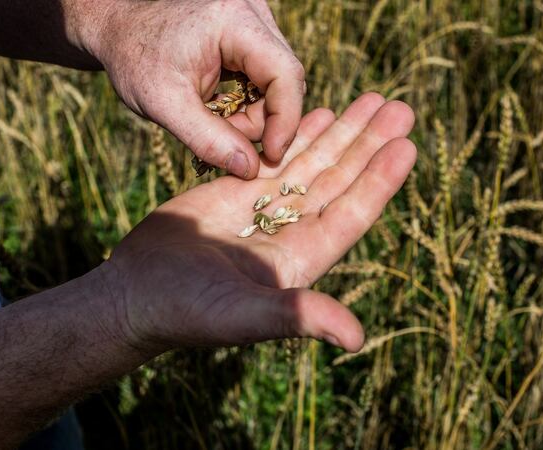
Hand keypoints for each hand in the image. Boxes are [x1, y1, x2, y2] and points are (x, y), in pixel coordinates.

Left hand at [88, 0, 304, 178]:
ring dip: (255, 113)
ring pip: (279, 82)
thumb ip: (207, 139)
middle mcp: (253, 13)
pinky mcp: (253, 33)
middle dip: (263, 120)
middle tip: (226, 140)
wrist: (119, 31)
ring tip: (214, 119)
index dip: (285, 119)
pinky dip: (250, 101)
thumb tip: (250, 169)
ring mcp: (256, 21)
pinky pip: (268, 77)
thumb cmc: (135, 59)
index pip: (285, 73)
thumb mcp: (164, 105)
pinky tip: (221, 105)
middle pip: (285, 80)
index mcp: (234, 21)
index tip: (270, 155)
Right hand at [101, 94, 415, 352]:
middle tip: (401, 108)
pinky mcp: (234, 194)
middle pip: (340, 181)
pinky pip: (276, 159)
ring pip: (312, 164)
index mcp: (301, 259)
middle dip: (369, 144)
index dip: (379, 181)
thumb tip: (358, 339)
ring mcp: (263, 211)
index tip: (406, 145)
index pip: (351, 214)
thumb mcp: (244, 315)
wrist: (136, 295)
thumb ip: (297, 316)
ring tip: (372, 100)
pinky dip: (299, 135)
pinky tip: (322, 113)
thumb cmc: (187, 312)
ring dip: (342, 133)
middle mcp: (290, 233)